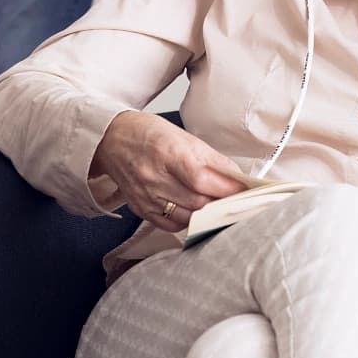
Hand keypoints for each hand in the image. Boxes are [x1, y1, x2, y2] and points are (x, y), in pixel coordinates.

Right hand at [91, 110, 249, 230]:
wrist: (112, 139)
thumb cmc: (148, 133)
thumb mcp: (183, 136)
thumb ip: (210, 159)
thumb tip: (236, 178)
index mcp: (168, 152)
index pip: (204, 179)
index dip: (229, 188)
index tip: (246, 191)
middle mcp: (155, 176)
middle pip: (199, 201)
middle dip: (223, 202)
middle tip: (237, 201)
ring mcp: (146, 195)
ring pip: (188, 216)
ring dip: (209, 214)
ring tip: (219, 206)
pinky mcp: (141, 208)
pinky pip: (171, 225)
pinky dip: (189, 221)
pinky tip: (196, 212)